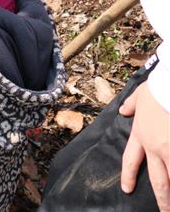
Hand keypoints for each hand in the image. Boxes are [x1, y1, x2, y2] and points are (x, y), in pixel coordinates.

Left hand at [120, 82, 169, 209]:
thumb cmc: (160, 88)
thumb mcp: (141, 94)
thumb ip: (132, 105)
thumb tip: (123, 110)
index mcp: (141, 134)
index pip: (131, 159)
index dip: (129, 175)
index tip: (127, 189)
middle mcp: (155, 147)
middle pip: (159, 179)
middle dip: (163, 198)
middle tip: (165, 211)